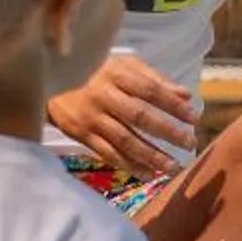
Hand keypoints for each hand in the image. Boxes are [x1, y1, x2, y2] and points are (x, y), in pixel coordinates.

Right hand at [48, 55, 196, 179]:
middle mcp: (104, 96)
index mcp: (116, 74)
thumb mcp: (122, 66)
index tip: (194, 117)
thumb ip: (154, 79)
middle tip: (190, 143)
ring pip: (125, 140)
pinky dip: (130, 166)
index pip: (150, 90)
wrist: (47, 80)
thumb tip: (186, 95)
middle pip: (139, 116)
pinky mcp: (81, 135)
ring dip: (151, 155)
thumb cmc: (94, 71)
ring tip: (173, 167)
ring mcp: (91, 118)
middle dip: (167, 132)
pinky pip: (108, 154)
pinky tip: (149, 174)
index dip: (173, 105)